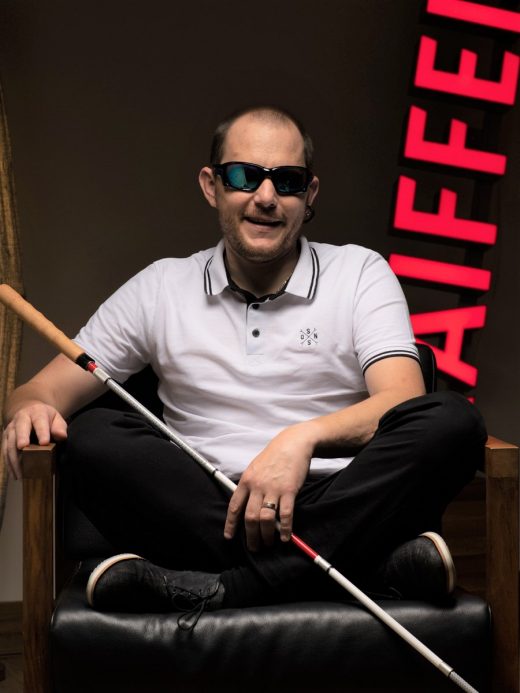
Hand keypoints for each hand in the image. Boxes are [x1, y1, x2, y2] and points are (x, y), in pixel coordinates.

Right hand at [2, 402, 67, 479]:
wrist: (29, 411)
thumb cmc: (46, 418)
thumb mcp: (56, 418)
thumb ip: (59, 427)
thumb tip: (61, 436)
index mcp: (36, 412)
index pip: (39, 421)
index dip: (42, 432)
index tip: (44, 443)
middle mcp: (21, 419)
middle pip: (20, 429)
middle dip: (21, 438)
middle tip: (23, 448)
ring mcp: (11, 429)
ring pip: (10, 442)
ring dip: (14, 457)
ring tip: (21, 472)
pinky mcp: (5, 438)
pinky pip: (5, 451)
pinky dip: (9, 463)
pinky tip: (15, 474)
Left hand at [223, 423, 316, 550]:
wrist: (293, 444)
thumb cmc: (274, 456)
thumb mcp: (255, 468)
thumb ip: (250, 485)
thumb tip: (246, 504)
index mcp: (246, 480)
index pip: (234, 506)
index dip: (231, 524)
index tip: (229, 537)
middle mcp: (257, 486)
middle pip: (249, 517)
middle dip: (251, 536)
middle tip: (254, 547)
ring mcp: (273, 489)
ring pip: (265, 519)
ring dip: (266, 535)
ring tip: (268, 543)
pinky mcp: (289, 490)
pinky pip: (285, 515)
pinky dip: (285, 529)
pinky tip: (286, 537)